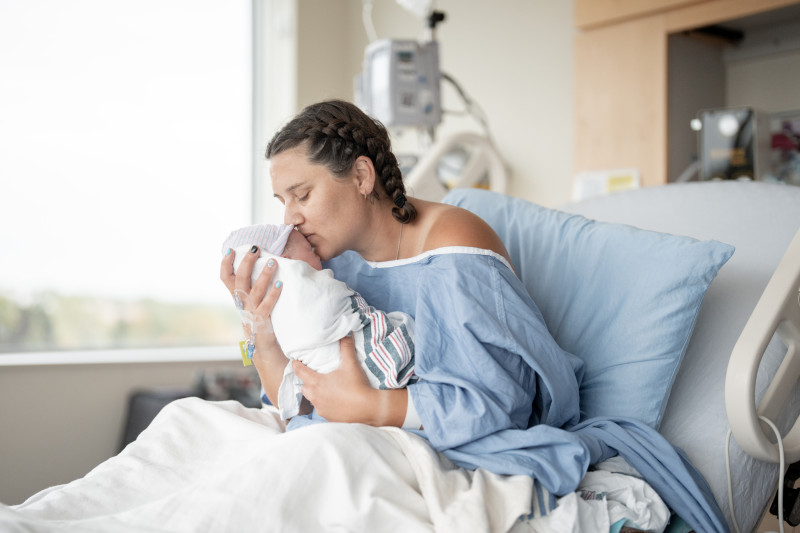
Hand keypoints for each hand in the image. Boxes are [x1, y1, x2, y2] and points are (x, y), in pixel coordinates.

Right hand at [220, 246, 281, 340]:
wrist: (262, 344)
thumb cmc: (259, 316)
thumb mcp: (251, 300)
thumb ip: (253, 284)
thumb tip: (266, 261)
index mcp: (237, 295)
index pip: (225, 277)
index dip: (225, 264)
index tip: (230, 250)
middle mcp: (242, 302)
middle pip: (240, 279)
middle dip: (247, 261)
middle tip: (256, 248)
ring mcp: (251, 311)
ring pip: (255, 289)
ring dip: (264, 274)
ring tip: (273, 261)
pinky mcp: (261, 320)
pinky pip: (267, 305)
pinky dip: (273, 294)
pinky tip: (280, 283)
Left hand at [293, 336, 407, 426]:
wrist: (368, 408)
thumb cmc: (357, 385)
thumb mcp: (351, 364)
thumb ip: (346, 347)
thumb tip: (346, 332)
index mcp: (317, 382)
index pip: (299, 371)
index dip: (296, 364)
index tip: (296, 360)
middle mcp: (315, 397)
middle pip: (304, 387)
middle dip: (307, 381)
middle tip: (314, 374)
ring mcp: (321, 409)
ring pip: (313, 399)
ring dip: (316, 394)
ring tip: (325, 388)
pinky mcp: (328, 418)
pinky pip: (322, 409)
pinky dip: (325, 404)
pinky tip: (335, 401)